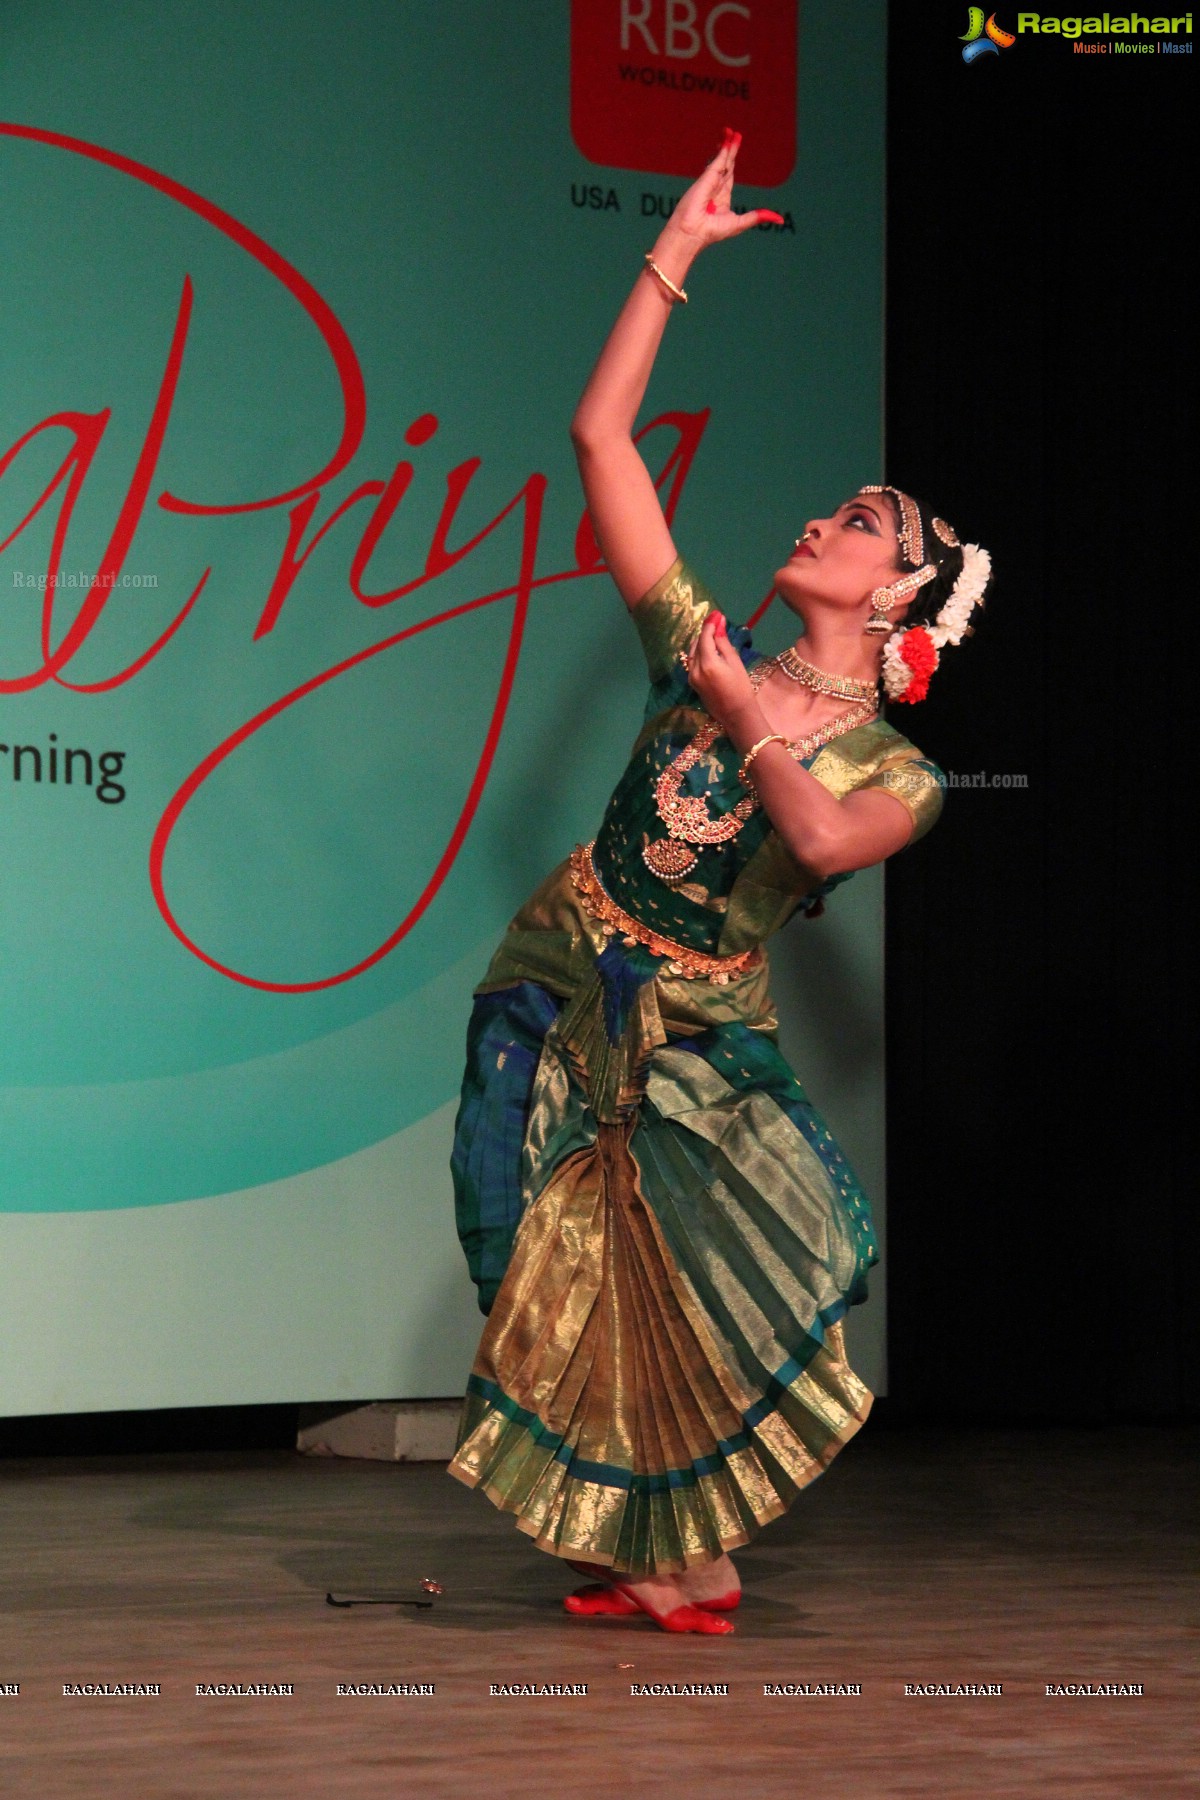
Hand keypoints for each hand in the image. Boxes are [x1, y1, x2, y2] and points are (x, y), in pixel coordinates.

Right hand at [659, 129, 784, 256]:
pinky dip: (723, 150)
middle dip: (730, 148)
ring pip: (721, 159)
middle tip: (734, 133)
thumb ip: (757, 217)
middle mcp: (715, 187)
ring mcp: (709, 181)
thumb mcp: (740, 223)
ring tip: (730, 131)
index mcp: (721, 197)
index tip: (734, 148)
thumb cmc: (711, 232)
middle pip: (725, 163)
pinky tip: (727, 140)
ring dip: (726, 145)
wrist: (692, 233)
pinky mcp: (706, 178)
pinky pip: (717, 161)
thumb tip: (780, 219)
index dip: (732, 160)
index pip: (729, 174)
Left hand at [687, 611, 761, 740]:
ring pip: (693, 652)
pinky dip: (699, 652)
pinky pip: (693, 662)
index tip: (717, 613)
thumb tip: (719, 623)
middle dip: (706, 632)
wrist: (736, 714)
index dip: (710, 624)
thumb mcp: (735, 662)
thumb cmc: (741, 688)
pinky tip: (709, 650)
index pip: (705, 637)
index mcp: (707, 663)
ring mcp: (691, 677)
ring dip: (701, 642)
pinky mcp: (692, 682)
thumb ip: (723, 642)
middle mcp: (695, 669)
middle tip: (717, 622)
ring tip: (714, 635)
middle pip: (696, 643)